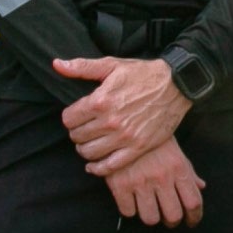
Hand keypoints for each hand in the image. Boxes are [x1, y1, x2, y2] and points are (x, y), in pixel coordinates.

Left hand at [53, 55, 192, 176]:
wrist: (176, 85)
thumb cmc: (143, 74)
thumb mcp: (112, 65)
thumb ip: (81, 67)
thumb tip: (56, 64)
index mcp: (100, 101)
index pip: (68, 119)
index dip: (70, 118)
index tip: (76, 116)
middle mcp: (110, 121)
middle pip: (77, 136)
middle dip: (77, 132)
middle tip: (84, 129)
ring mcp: (124, 137)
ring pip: (89, 153)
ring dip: (85, 149)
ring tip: (90, 143)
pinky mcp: (138, 148)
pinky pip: (110, 166)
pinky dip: (98, 168)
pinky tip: (94, 165)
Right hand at [101, 138, 204, 227]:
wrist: (122, 121)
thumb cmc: (152, 137)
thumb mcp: (174, 150)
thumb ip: (188, 171)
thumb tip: (201, 187)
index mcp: (178, 168)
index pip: (193, 202)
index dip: (194, 217)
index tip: (191, 221)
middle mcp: (162, 177)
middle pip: (173, 215)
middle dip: (171, 221)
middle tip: (167, 218)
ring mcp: (140, 182)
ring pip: (150, 218)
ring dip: (150, 216)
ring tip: (148, 208)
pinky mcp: (119, 185)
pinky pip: (128, 211)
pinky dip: (130, 209)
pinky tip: (130, 200)